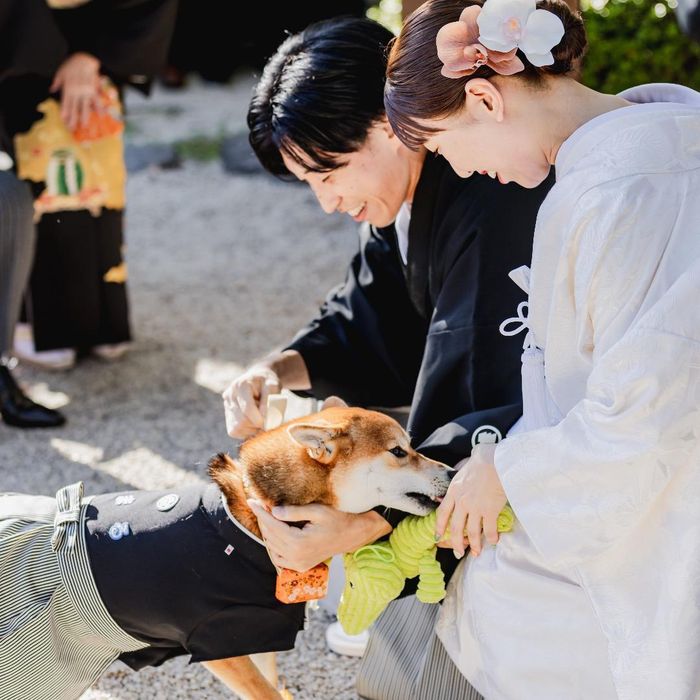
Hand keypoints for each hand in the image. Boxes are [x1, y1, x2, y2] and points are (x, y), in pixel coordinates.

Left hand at [51, 52, 101, 130]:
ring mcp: (86, 92)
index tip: (64, 121)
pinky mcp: (94, 90)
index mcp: (68, 88)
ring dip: (85, 117)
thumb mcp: (61, 72)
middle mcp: (77, 92)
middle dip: (74, 119)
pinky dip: (99, 109)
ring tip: (85, 126)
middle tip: (73, 129)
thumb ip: (57, 82)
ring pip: (86, 107)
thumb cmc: (72, 65)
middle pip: (75, 108)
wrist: (85, 58)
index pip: (66, 104)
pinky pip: (97, 101)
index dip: (65, 113)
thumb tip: (51, 89)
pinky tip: (101, 115)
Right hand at [222, 365, 280, 438]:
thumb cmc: (267, 383)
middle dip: (256, 425)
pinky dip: (245, 431)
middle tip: (266, 420)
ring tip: (259, 419)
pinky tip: (253, 423)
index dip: (258, 420)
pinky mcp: (227, 414)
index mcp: (241, 385)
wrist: (258, 379)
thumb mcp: (273, 386)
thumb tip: (263, 416)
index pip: (247, 409)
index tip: (268, 424)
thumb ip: (269, 399)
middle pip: (241, 420)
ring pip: (237, 428)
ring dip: (251, 429)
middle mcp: (230, 394)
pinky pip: (234, 431)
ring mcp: (226, 404)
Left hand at [248, 501, 391, 571]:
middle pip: (270, 536)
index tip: (252, 501)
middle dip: (263, 519)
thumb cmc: (337, 519)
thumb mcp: (317, 511)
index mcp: (299, 543)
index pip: (272, 525)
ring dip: (267, 531)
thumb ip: (294, 512)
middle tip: (259, 504)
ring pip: (272, 547)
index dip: (260, 512)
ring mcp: (298, 564)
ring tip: (266, 515)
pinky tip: (275, 532)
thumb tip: (273, 511)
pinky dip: (274, 545)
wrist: (352, 535)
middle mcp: (296, 557)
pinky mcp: (300, 567)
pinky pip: (279, 557)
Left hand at [435, 443, 505, 557]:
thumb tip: (457, 483)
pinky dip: (491, 538)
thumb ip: (458, 483)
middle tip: (458, 553)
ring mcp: (475, 507)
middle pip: (455, 527)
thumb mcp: (462, 472)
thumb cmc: (481, 462)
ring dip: (474, 545)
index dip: (439, 527)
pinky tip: (493, 540)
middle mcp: (461, 501)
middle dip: (455, 543)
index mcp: (453, 491)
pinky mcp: (489, 510)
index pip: (442, 513)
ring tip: (476, 553)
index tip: (437, 537)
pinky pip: (489, 530)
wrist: (494, 461)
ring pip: (471, 532)